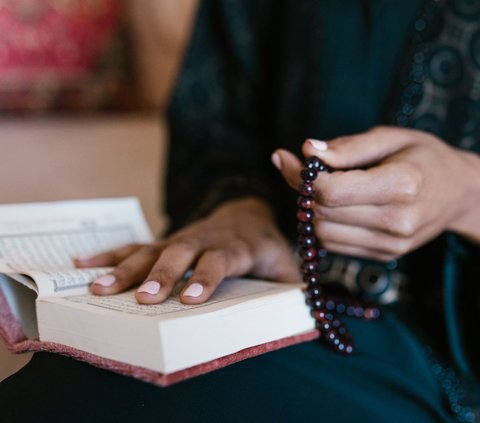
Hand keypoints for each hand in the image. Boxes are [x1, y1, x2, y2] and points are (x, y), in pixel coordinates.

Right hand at [75, 197, 299, 303]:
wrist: (247, 214)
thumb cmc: (266, 248)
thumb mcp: (286, 265)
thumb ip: (294, 288)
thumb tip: (311, 319)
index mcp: (240, 246)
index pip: (221, 259)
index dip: (205, 277)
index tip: (189, 298)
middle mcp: (208, 238)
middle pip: (182, 252)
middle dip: (160, 275)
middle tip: (142, 299)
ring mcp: (184, 237)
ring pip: (154, 248)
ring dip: (126, 268)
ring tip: (99, 288)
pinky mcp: (167, 239)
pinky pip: (137, 244)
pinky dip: (110, 254)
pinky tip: (85, 264)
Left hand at [272, 126, 479, 260]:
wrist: (458, 193)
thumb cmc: (423, 158)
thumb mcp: (390, 138)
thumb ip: (347, 147)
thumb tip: (306, 151)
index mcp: (401, 185)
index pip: (331, 191)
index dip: (301, 175)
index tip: (289, 158)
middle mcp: (397, 221)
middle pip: (322, 213)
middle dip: (302, 190)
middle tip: (303, 170)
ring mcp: (391, 245)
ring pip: (322, 233)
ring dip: (312, 209)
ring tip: (326, 187)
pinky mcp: (384, 256)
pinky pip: (334, 244)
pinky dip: (326, 224)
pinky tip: (338, 206)